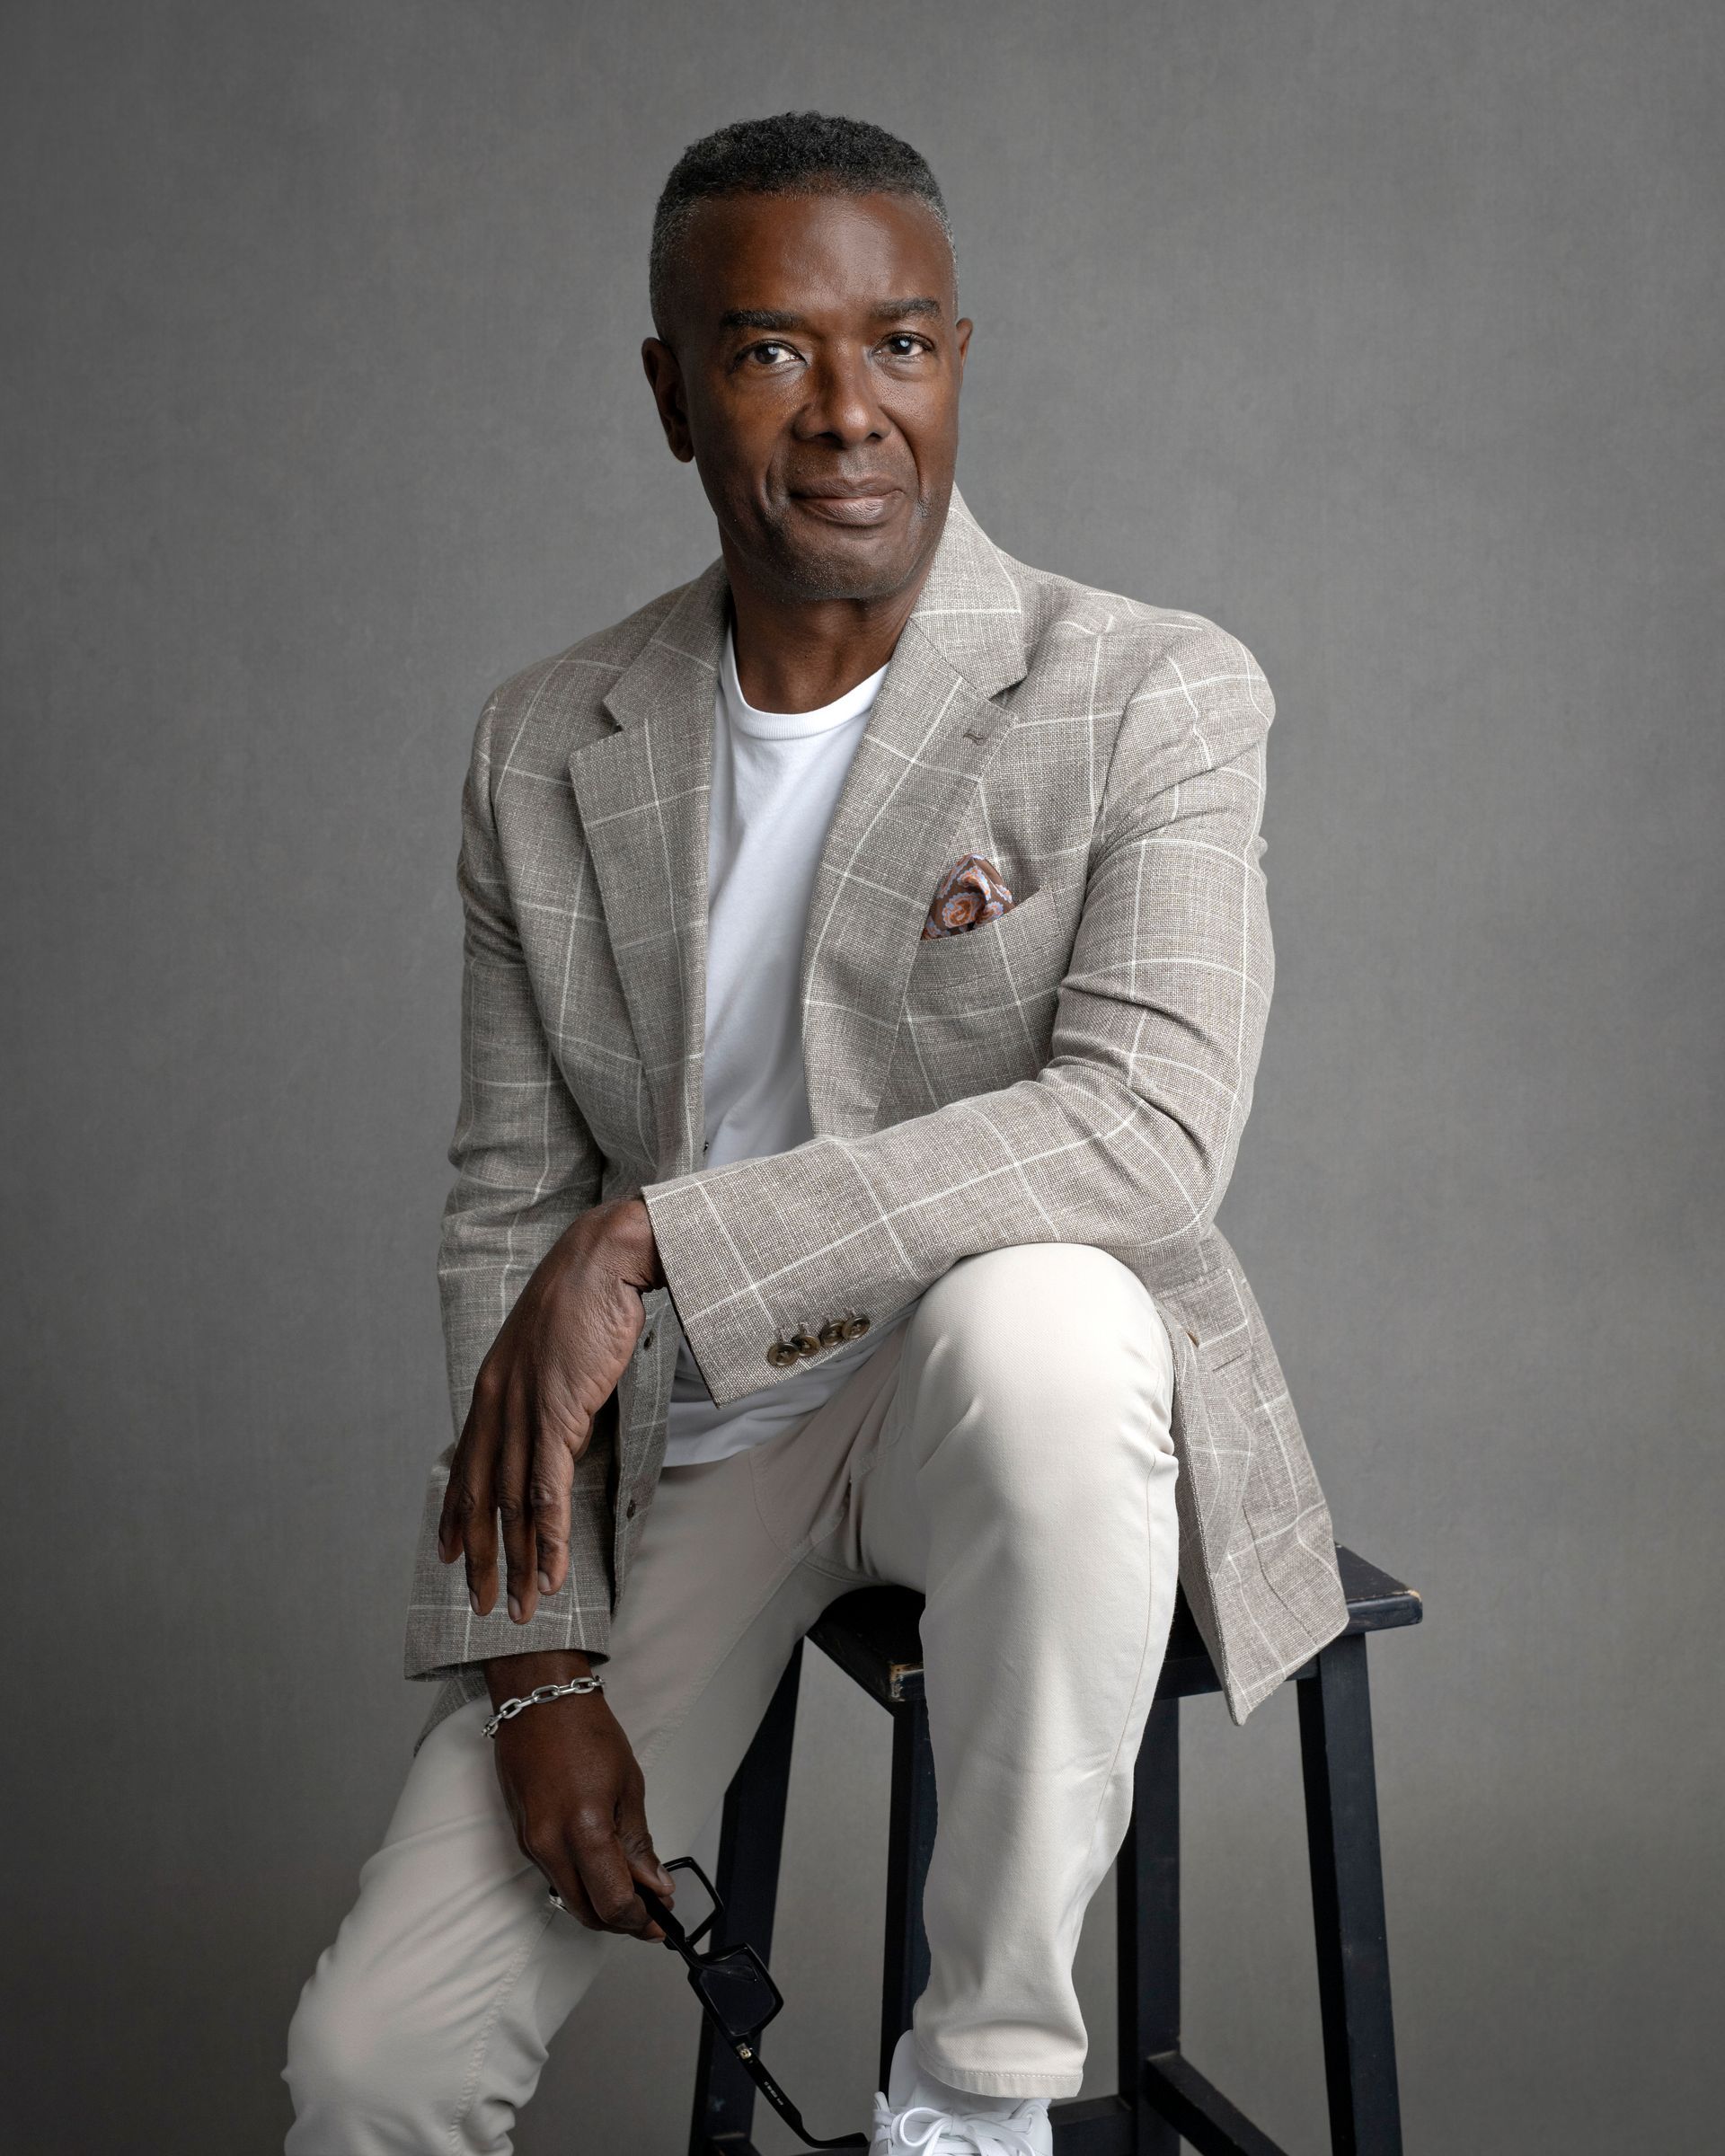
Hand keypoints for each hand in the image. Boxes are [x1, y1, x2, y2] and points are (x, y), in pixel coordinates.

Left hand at [438, 1195, 663, 1623]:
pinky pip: (550, 1491)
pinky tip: (549, 1572)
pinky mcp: (559, 1415)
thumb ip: (539, 1386)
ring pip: (514, 1506)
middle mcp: (497, 1404)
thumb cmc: (585, 1297)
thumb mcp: (547, 1347)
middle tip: (480, 1604)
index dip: (453, 1515)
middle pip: (483, 1499)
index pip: (466, 1466)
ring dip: (517, 1563)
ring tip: (520, 1607)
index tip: (446, 1555)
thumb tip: (549, 1416)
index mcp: (491, 1387)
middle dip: (480, 1558)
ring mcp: (525, 1411)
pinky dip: (548, 1539)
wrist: (603, 1260)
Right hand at [485, 1650, 674, 1939]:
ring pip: (568, 1898)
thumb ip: (639, 1842)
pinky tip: (603, 1869)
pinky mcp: (523, 1838)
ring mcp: (531, 1844)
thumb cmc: (586, 1731)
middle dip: (620, 1921)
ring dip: (600, 1904)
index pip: (613, 1901)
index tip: (660, 1920)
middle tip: (651, 1914)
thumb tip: (656, 1884)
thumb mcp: (629, 1785)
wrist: (540, 1701)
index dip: (640, 1919)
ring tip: (633, 1891)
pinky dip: (581, 1883)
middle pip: (586, 1911)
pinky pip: (555, 1876)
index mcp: (584, 1830)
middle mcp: (550, 1845)